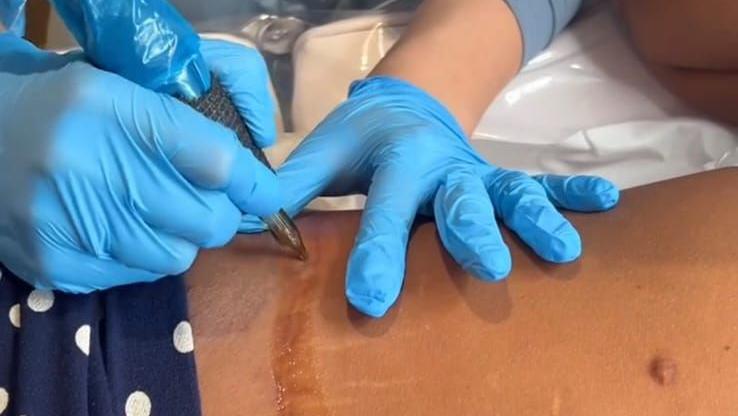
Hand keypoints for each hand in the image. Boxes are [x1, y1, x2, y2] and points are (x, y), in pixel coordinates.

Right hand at [0, 35, 279, 291]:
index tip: (266, 193)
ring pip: (176, 256)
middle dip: (218, 214)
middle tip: (201, 200)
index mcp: (114, 108)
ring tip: (151, 211)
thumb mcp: (125, 87)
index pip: (218, 161)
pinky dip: (140, 256)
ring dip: (178, 237)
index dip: (254, 184)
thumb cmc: (66, 106)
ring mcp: (67, 223)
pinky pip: (136, 276)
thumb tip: (253, 166)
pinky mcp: (52, 264)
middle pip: (206, 220)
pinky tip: (116, 228)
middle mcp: (87, 167)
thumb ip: (191, 121)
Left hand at [243, 76, 618, 317]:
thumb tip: (253, 214)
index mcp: (397, 160)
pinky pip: (537, 183)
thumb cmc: (363, 134)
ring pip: (509, 192)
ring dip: (537, 217)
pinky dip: (571, 192)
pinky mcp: (496, 177)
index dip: (377, 251)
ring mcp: (476, 173)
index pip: (385, 207)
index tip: (371, 298)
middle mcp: (442, 167)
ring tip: (564, 247)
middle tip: (489, 266)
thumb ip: (294, 182)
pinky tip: (606, 202)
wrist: (409, 102)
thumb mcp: (326, 150)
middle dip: (472, 231)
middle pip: (459, 198)